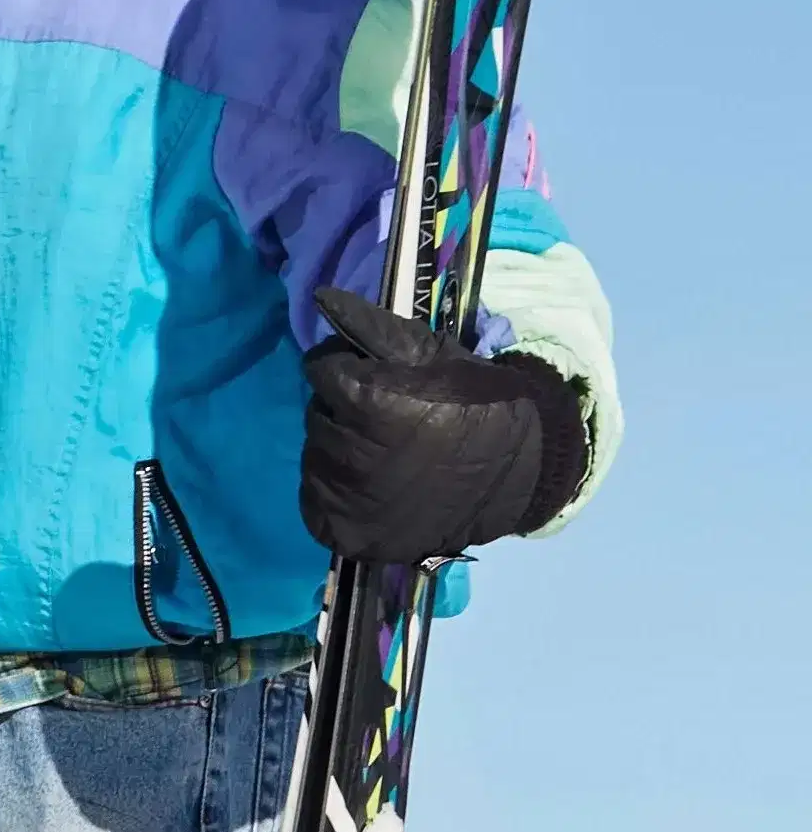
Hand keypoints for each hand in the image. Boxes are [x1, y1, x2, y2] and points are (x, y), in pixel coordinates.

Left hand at [300, 288, 586, 563]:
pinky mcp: (344, 532)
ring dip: (340, 452)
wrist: (516, 473)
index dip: (348, 369)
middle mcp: (348, 452)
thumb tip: (322, 299)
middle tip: (388, 421)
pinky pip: (317, 503)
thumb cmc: (475, 402)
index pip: (321, 370)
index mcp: (366, 400)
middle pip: (317, 416)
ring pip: (315, 458)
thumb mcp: (433, 352)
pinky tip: (373, 488)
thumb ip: (372, 327)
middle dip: (343, 411)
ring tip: (386, 455)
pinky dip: (336, 494)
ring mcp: (344, 498)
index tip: (379, 380)